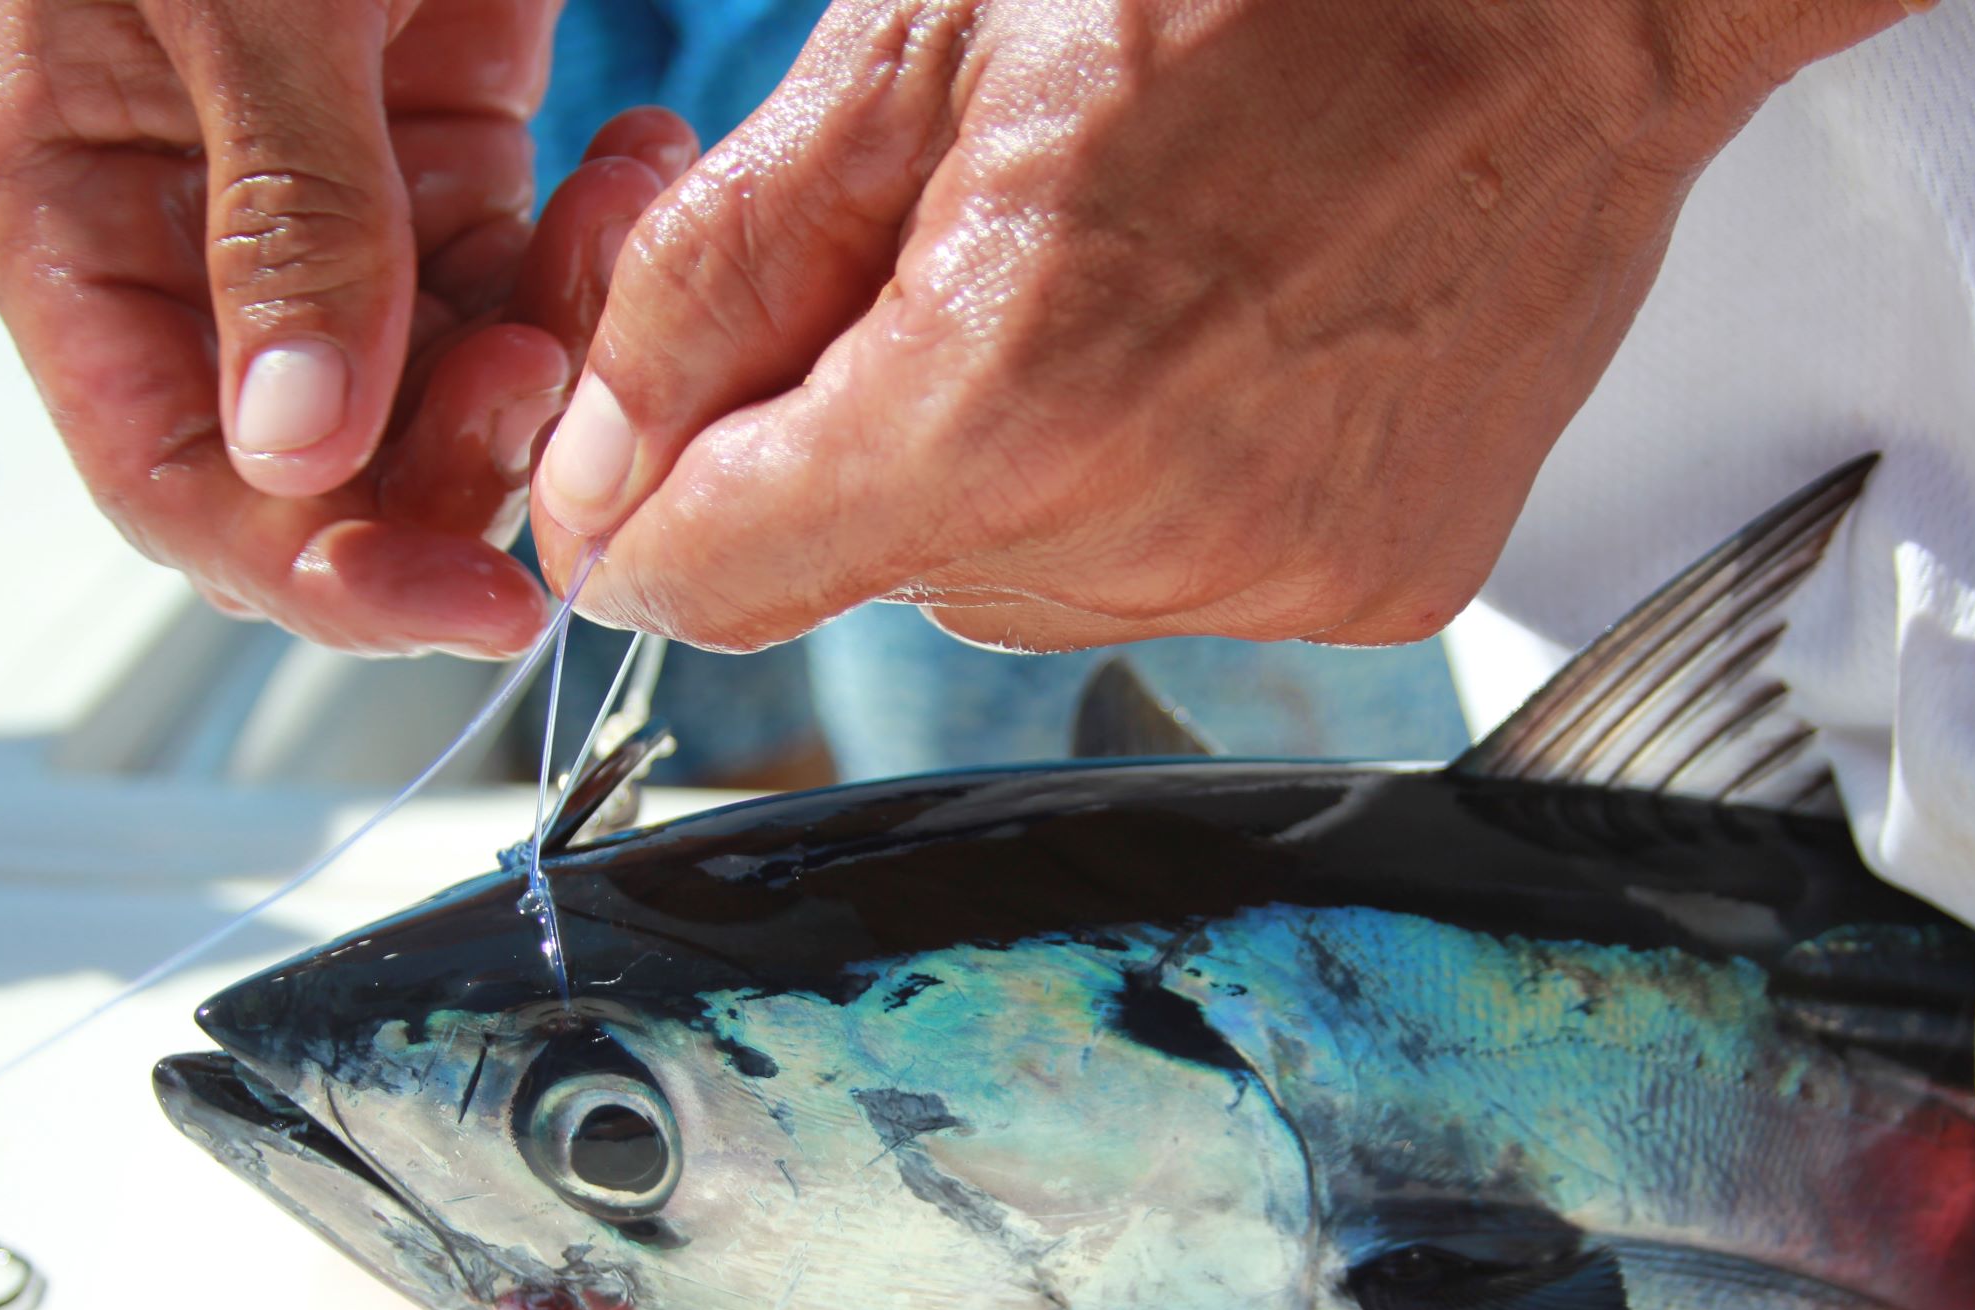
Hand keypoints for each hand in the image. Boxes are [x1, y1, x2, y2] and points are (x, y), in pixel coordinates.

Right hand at [0, 0, 697, 656]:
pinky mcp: (446, 159)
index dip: (328, 575)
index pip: (187, 489)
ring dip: (559, 352)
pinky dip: (598, 256)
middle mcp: (197, 248)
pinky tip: (638, 159)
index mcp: (75, 224)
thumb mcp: (245, 0)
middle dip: (466, 462)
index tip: (482, 606)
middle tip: (561, 385)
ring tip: (613, 222)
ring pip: (456, 391)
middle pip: (336, 472)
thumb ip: (280, 219)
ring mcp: (333, 212)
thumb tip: (299, 446)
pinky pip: (529, 280)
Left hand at [529, 0, 1910, 653]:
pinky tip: (1221, 352)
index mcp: (1005, 394)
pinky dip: (1151, 494)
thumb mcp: (919, 46)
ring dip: (1004, 476)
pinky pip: (1169, 583)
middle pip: (866, 581)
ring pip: (1015, 590)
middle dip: (852, 450)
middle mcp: (1146, 531)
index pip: (710, 580)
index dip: (645, 512)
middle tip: (951, 270)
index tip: (658, 444)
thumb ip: (720, 278)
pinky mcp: (1375, 586)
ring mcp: (1274, 574)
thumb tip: (598, 466)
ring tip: (1116, 291)